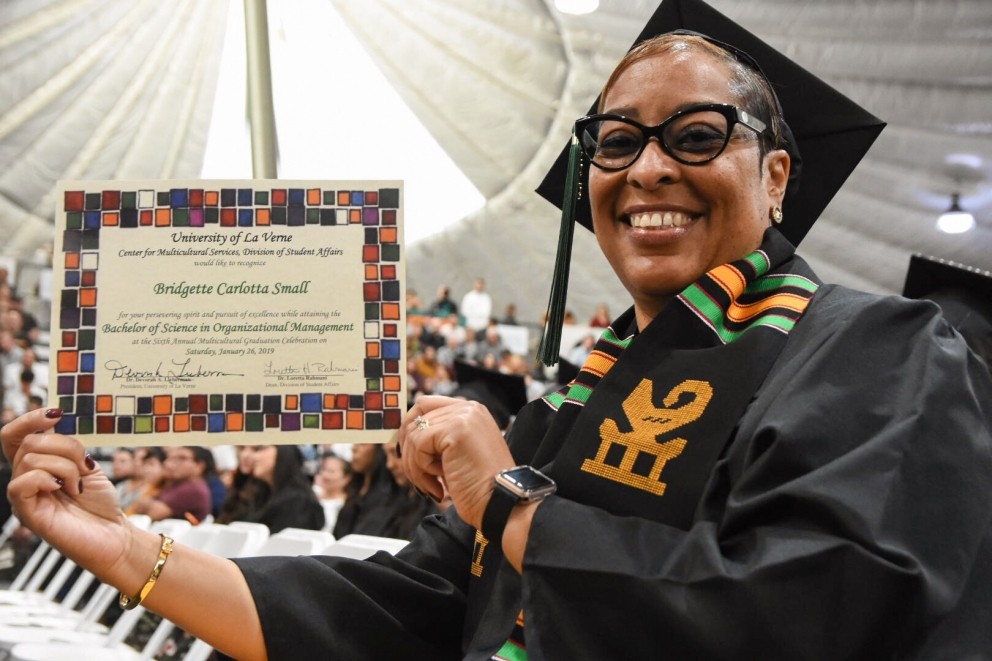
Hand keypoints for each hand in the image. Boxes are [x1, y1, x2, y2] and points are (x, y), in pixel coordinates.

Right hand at [2, 408, 132, 572]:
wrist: (114, 535)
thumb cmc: (100, 504)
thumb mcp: (87, 466)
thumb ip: (69, 447)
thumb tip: (58, 423)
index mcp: (37, 465)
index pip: (14, 435)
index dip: (30, 419)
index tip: (57, 412)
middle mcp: (25, 479)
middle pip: (28, 442)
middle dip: (64, 444)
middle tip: (84, 463)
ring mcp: (24, 496)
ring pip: (31, 459)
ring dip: (65, 466)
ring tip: (78, 484)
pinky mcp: (26, 513)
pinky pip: (20, 483)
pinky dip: (47, 478)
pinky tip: (63, 488)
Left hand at [397, 395, 513, 529]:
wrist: (500, 503)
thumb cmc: (478, 487)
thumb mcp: (455, 455)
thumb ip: (436, 438)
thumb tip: (403, 435)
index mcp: (470, 411)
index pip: (425, 405)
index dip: (409, 428)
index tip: (405, 453)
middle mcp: (468, 408)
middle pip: (415, 418)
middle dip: (408, 451)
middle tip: (417, 476)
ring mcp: (464, 416)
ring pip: (414, 434)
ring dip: (415, 466)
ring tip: (432, 485)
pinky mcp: (457, 429)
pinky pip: (418, 444)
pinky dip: (421, 469)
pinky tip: (439, 483)